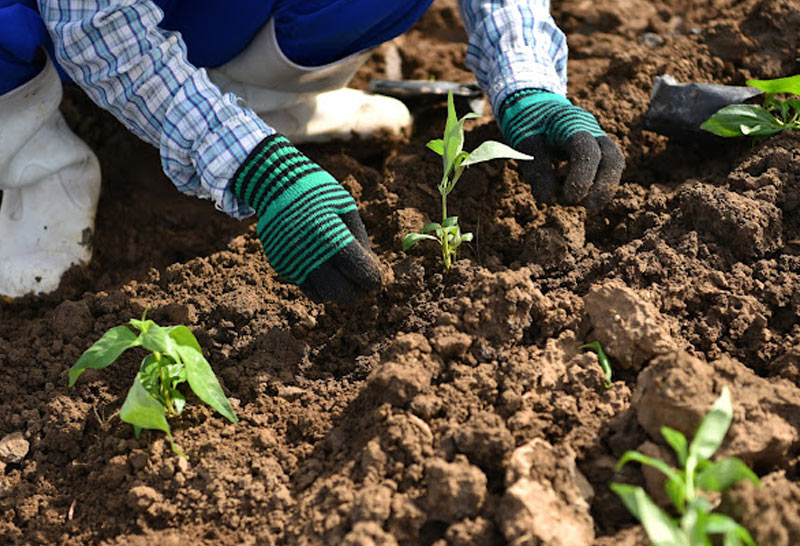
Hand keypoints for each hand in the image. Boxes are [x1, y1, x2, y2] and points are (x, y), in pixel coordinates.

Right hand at [232, 134, 380, 302]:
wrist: (275, 183)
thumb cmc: (318, 192)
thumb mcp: (346, 207)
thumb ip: (359, 239)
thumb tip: (371, 267)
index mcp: (332, 237)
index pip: (361, 273)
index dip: (374, 280)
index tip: (378, 277)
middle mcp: (311, 255)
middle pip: (342, 293)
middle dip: (359, 292)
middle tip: (365, 284)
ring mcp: (294, 262)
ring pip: (324, 296)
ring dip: (340, 292)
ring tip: (346, 276)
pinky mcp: (283, 266)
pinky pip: (308, 288)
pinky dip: (321, 285)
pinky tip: (327, 269)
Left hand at [499, 89, 623, 210]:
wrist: (533, 101)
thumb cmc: (527, 121)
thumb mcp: (524, 143)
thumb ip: (536, 169)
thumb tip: (546, 199)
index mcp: (572, 123)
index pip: (586, 150)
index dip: (582, 177)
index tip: (569, 199)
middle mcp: (591, 129)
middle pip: (613, 158)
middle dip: (604, 187)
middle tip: (587, 210)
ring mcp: (597, 137)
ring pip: (614, 163)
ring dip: (604, 187)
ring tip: (586, 207)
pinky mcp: (596, 148)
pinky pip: (606, 166)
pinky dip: (598, 183)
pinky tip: (583, 197)